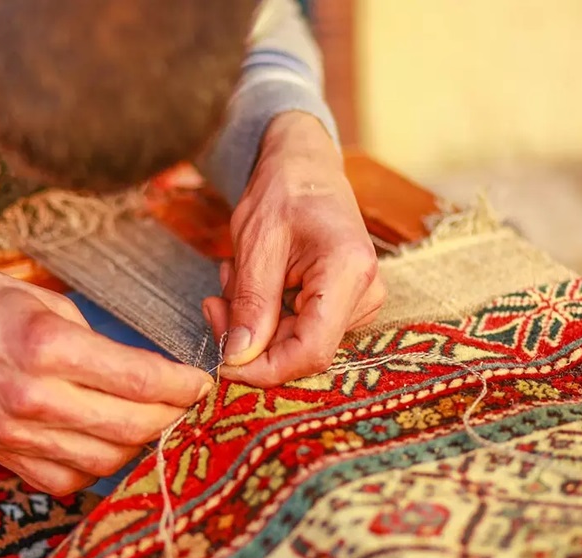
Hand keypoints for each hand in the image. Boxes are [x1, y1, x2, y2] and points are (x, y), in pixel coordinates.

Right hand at [0, 258, 212, 494]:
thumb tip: (144, 371)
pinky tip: (107, 443)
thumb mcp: (47, 300)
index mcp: (47, 347)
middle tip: (188, 405)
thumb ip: (97, 342)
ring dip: (141, 445)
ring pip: (105, 461)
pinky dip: (98, 467)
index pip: (138, 378)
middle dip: (172, 417)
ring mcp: (16, 434)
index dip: (182, 385)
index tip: (203, 382)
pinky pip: (67, 479)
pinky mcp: (4, 455)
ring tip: (155, 423)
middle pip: (130, 427)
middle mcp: (33, 397)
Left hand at [202, 111, 385, 386]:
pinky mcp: (347, 305)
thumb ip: (250, 303)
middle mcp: (366, 292)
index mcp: (349, 271)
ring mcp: (361, 301)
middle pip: (301, 350)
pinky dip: (267, 315)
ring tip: (237, 276)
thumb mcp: (255, 242)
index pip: (310, 351)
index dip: (263, 368)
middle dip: (249, 337)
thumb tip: (237, 357)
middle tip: (215, 300)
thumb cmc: (283, 191)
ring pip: (295, 343)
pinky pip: (300, 330)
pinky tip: (256, 282)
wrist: (305, 167)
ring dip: (254, 321)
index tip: (221, 359)